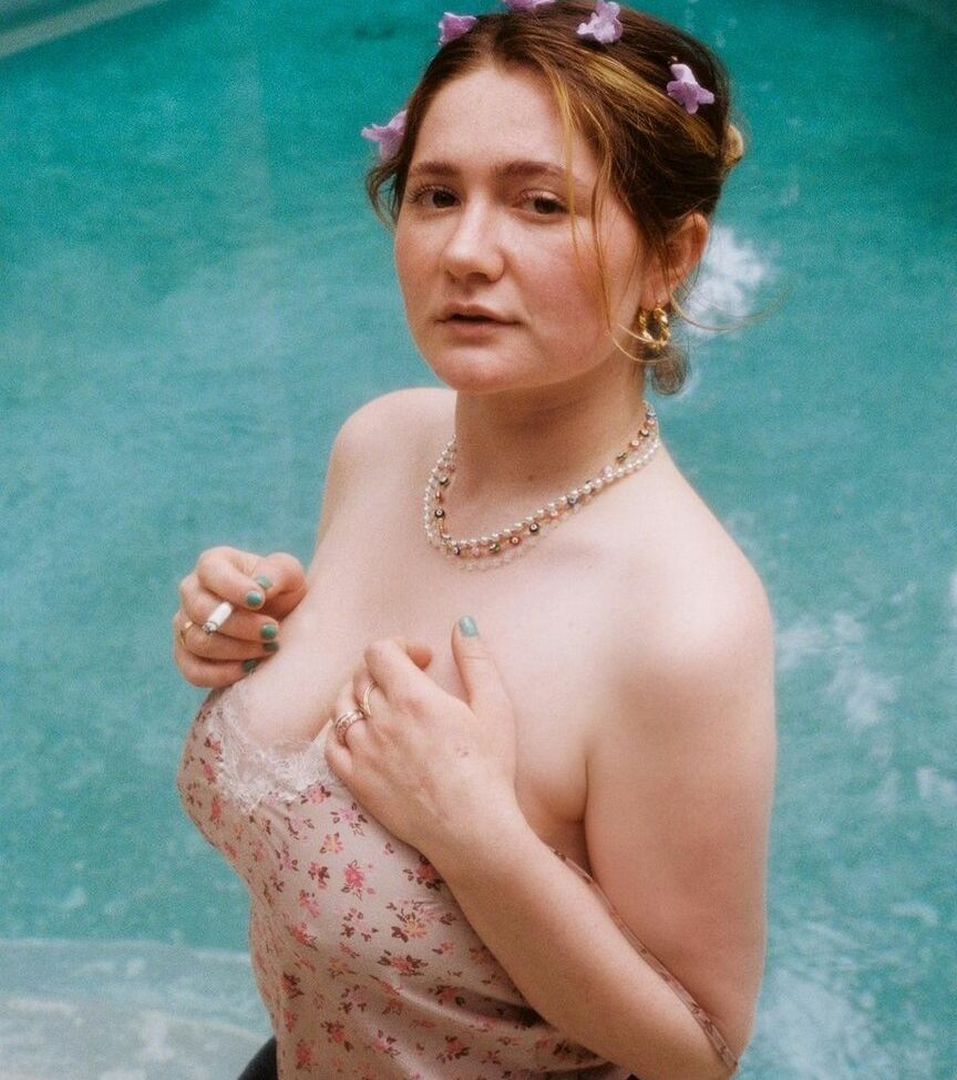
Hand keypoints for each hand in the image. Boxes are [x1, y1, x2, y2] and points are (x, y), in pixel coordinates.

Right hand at [173, 546, 306, 686]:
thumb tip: (261, 587)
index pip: (210, 571)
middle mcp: (192, 592)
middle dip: (240, 625)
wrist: (281, 622)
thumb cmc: (282, 591)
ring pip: (198, 641)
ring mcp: (185, 624)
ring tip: (269, 648)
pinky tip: (250, 668)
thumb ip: (276, 573)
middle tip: (272, 631)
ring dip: (237, 649)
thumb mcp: (289, 574)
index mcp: (214, 564)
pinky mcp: (187, 656)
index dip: (233, 587)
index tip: (260, 601)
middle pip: (202, 610)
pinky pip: (192, 670)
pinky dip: (220, 674)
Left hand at [324, 619, 522, 865]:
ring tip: (383, 705)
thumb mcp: (495, 707)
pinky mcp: (356, 781)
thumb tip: (462, 624)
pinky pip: (331, 745)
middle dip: (383, 670)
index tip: (421, 659)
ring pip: (341, 706)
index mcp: (413, 697)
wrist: (473, 830)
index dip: (398, 646)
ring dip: (359, 696)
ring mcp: (363, 752)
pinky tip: (363, 734)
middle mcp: (380, 720)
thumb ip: (476, 661)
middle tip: (408, 682)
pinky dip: (341, 731)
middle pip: (361, 675)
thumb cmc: (490, 769)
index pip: (379, 651)